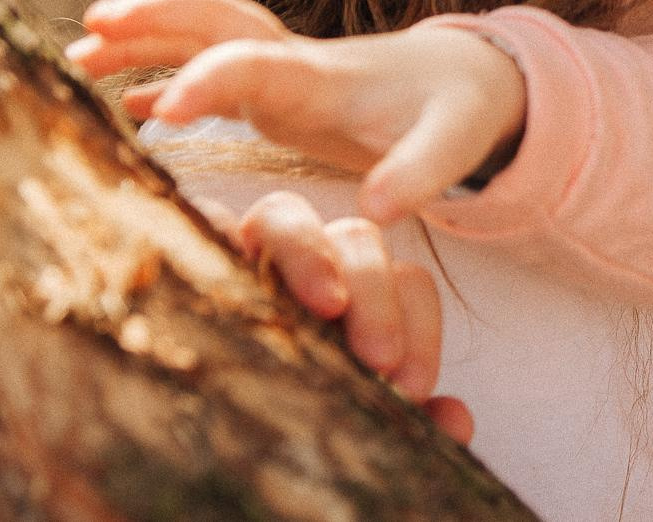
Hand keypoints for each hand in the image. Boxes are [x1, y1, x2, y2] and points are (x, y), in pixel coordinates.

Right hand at [69, 0, 526, 222]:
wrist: (476, 78)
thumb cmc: (463, 111)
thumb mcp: (456, 142)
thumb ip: (421, 173)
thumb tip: (379, 213)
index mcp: (323, 76)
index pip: (251, 62)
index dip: (204, 81)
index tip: (154, 112)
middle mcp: (296, 63)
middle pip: (215, 21)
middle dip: (155, 19)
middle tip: (91, 28)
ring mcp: (286, 72)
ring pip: (205, 36)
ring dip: (147, 38)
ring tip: (79, 54)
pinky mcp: (285, 89)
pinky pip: (216, 68)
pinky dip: (170, 77)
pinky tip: (131, 102)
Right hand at [198, 189, 473, 444]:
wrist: (217, 436)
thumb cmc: (298, 420)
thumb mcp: (356, 424)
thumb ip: (411, 418)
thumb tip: (456, 419)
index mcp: (363, 297)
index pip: (408, 283)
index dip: (418, 327)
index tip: (411, 386)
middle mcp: (313, 264)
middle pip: (356, 239)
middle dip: (374, 292)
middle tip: (378, 358)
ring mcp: (251, 253)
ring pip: (283, 214)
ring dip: (308, 253)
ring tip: (326, 305)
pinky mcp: (195, 253)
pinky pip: (206, 220)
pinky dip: (217, 229)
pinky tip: (228, 277)